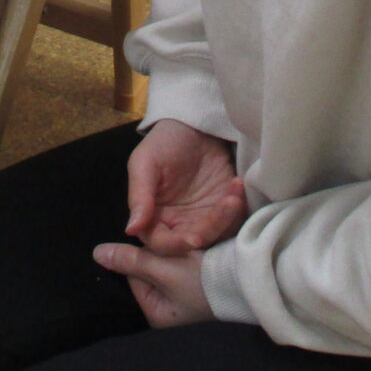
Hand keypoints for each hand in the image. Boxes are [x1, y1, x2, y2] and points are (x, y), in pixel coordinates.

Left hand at [92, 242, 212, 327]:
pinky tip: (195, 246)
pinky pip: (182, 264)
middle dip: (158, 253)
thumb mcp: (164, 268)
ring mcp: (185, 297)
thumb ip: (131, 260)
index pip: (134, 274)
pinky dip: (186, 254)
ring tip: (186, 242)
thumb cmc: (202, 280)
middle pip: (149, 270)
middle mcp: (168, 308)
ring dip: (173, 251)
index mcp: (156, 313)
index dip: (142, 253)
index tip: (158, 243)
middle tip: (173, 242)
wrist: (249, 279)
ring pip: (166, 264)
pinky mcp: (200, 283)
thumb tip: (97, 254)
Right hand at [126, 118, 245, 254]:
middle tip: (226, 206)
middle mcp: (179, 224)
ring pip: (217, 235)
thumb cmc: (164, 142)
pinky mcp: (225, 210)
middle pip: (194, 243)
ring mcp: (204, 218)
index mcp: (154, 218)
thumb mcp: (145, 162)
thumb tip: (131, 229)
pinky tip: (237, 185)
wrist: (194, 125)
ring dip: (228, 218)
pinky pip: (235, 221)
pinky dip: (239, 209)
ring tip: (234, 194)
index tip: (194, 239)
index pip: (162, 244)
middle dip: (211, 229)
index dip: (176, 245)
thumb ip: (139, 196)